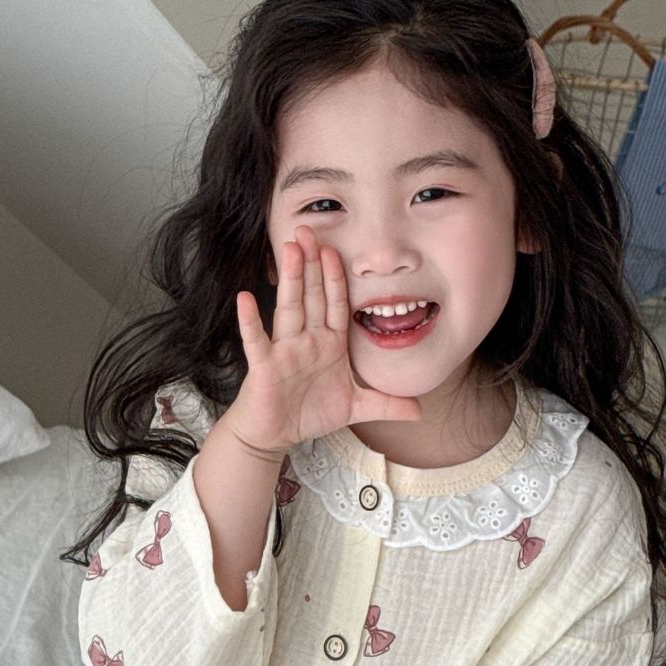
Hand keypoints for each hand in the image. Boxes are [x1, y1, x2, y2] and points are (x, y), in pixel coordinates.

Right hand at [229, 225, 422, 457]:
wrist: (274, 434)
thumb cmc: (310, 413)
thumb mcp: (355, 407)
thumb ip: (386, 404)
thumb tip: (419, 410)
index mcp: (329, 343)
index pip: (335, 303)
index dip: (335, 277)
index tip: (335, 250)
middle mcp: (307, 340)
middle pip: (311, 296)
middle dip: (310, 264)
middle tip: (309, 231)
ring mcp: (284, 350)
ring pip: (289, 308)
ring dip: (289, 280)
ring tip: (288, 249)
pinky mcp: (264, 366)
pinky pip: (257, 340)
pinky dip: (250, 321)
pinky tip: (245, 299)